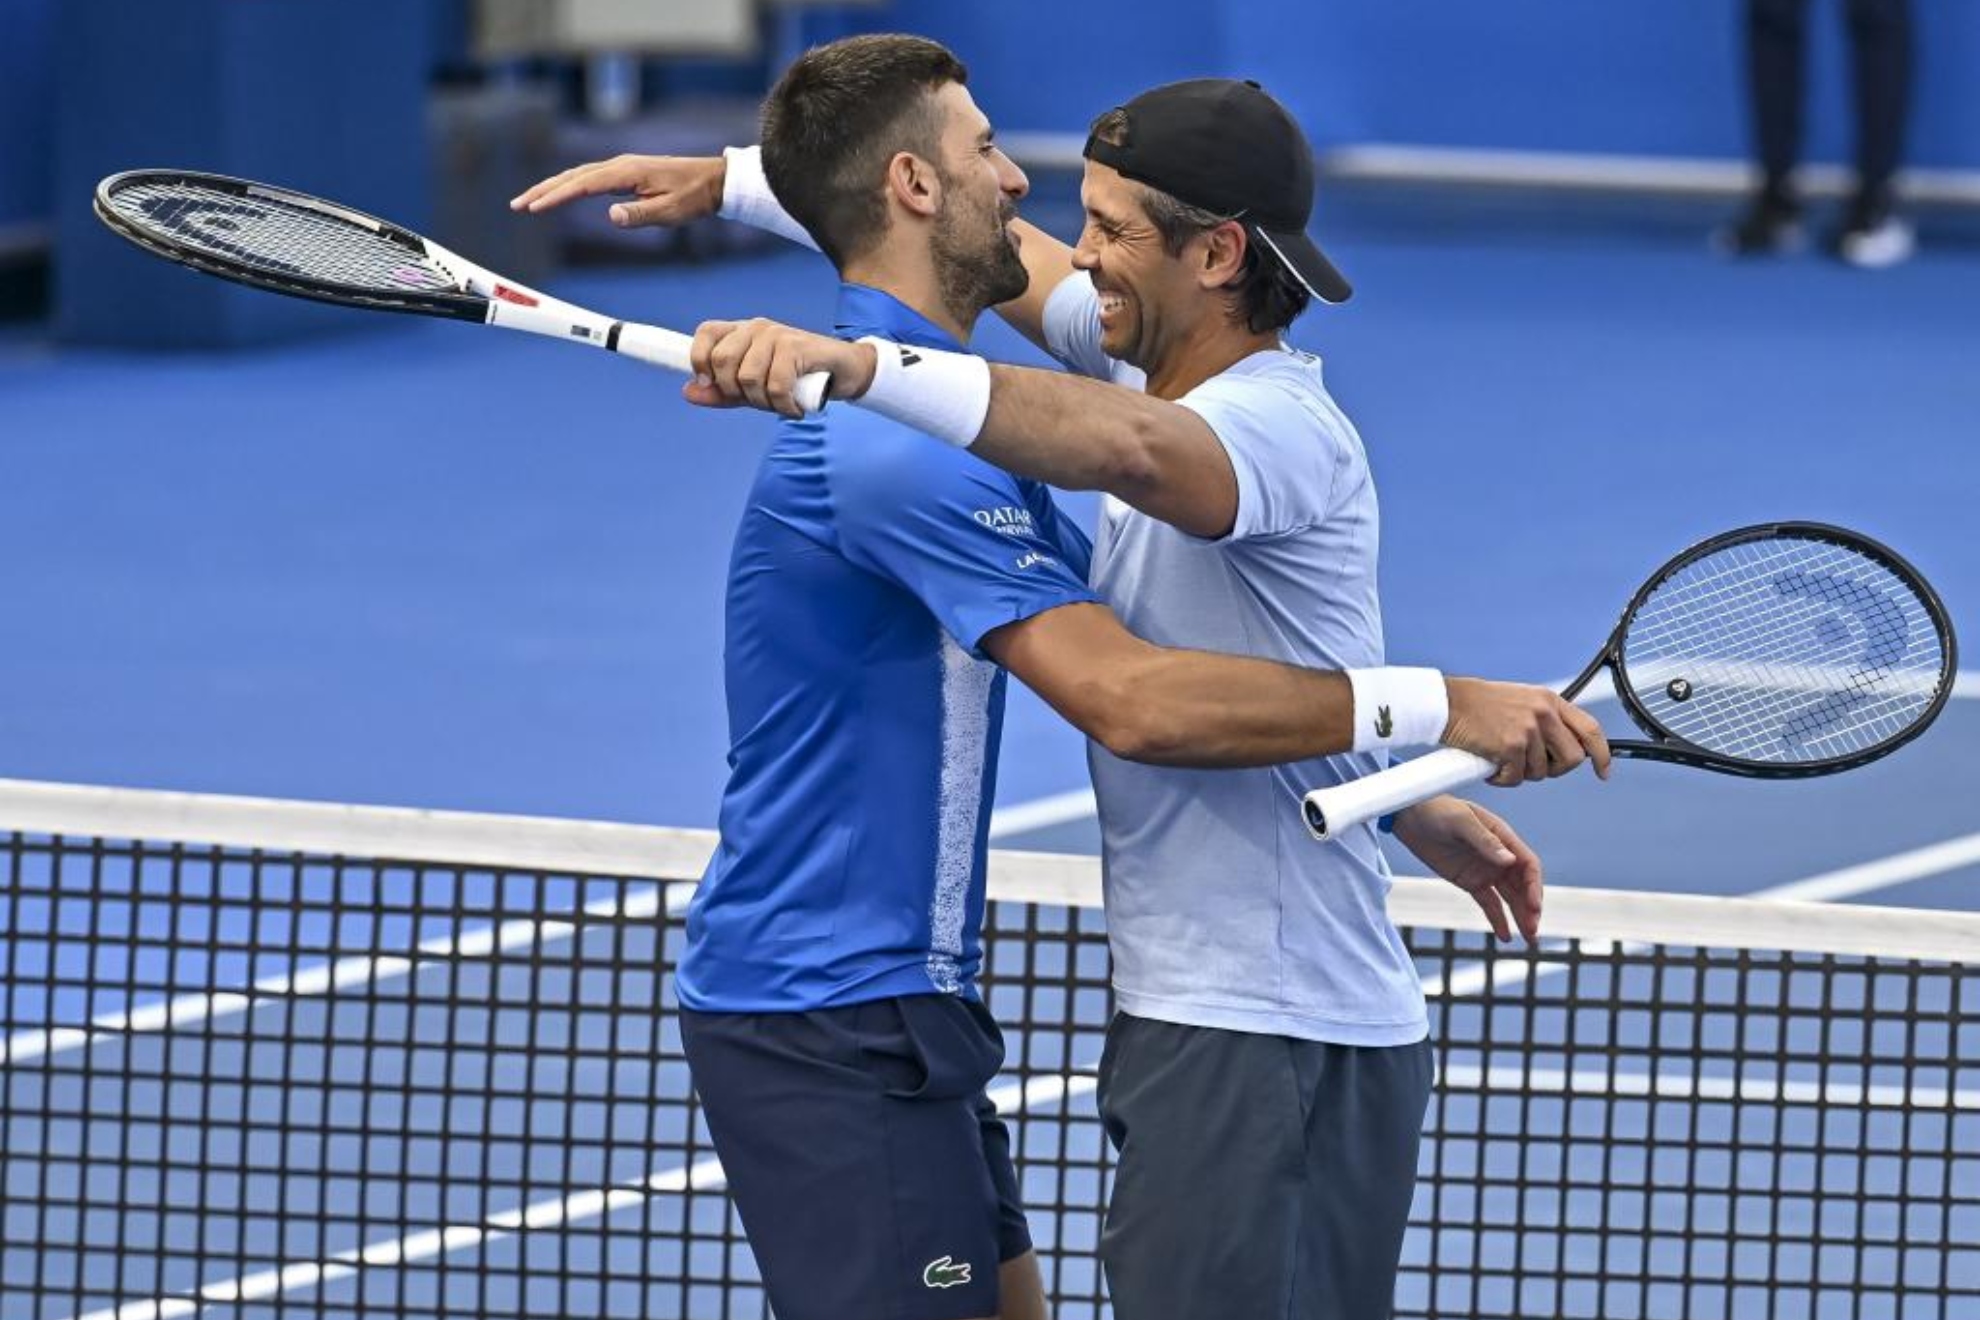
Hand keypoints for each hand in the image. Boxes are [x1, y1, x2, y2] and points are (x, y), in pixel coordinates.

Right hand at [509, 154, 725, 227]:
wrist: (713, 180)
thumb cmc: (694, 196)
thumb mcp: (671, 211)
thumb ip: (640, 215)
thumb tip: (611, 216)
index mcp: (627, 172)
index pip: (583, 185)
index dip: (556, 196)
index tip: (534, 208)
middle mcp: (620, 165)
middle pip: (572, 176)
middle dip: (543, 190)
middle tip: (517, 205)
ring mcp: (621, 167)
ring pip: (578, 175)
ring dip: (552, 187)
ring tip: (529, 202)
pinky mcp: (625, 173)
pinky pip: (589, 177)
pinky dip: (569, 185)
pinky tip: (559, 194)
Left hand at [687, 318, 878, 416]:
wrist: (845, 371)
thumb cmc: (797, 379)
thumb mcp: (755, 388)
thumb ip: (722, 392)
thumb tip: (688, 391)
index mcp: (741, 332)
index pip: (705, 334)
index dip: (698, 359)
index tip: (710, 383)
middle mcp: (756, 327)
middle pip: (722, 361)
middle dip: (737, 393)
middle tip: (760, 402)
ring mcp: (776, 334)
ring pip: (747, 378)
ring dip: (764, 404)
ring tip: (782, 405)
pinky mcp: (796, 346)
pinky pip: (775, 385)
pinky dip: (783, 406)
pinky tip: (795, 409)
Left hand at [1391, 796, 1542, 943]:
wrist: (1409, 815)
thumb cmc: (1436, 810)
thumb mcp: (1459, 822)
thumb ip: (1484, 841)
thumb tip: (1510, 860)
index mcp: (1502, 837)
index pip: (1528, 865)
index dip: (1534, 887)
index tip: (1534, 907)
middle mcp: (1499, 856)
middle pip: (1523, 886)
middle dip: (1530, 908)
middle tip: (1533, 931)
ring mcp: (1486, 870)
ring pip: (1510, 898)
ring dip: (1521, 917)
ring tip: (1529, 940)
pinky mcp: (1471, 881)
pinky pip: (1489, 904)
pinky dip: (1498, 919)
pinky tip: (1506, 936)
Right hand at [1441, 677, 1610, 786]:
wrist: (1447, 703)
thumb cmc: (1478, 705)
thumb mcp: (1522, 701)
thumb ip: (1546, 720)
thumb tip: (1563, 746)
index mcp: (1549, 700)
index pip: (1591, 729)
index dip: (1602, 754)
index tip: (1603, 771)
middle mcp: (1543, 713)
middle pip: (1572, 758)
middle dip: (1555, 770)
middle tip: (1532, 767)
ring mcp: (1528, 729)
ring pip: (1542, 772)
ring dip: (1521, 774)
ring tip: (1501, 760)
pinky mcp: (1510, 746)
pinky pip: (1516, 778)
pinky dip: (1502, 779)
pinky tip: (1490, 766)